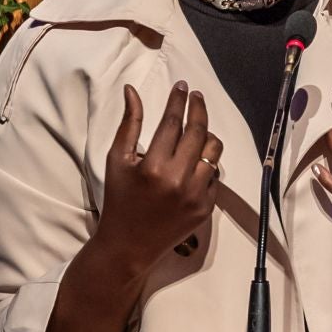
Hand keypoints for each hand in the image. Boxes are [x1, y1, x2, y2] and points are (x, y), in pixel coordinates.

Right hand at [93, 81, 224, 274]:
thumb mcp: (117, 161)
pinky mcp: (206, 208)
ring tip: (197, 129)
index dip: (178, 100)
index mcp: (153, 166)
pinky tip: (194, 161)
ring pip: (213, 151)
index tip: (182, 86)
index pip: (173, 122)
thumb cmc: (119, 200)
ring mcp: (196, 195)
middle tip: (196, 96)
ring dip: (207, 134)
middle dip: (198, 108)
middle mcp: (178, 180)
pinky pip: (215, 175)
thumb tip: (132, 91)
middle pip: (198, 131)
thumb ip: (128, 124)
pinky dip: (207, 164)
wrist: (128, 245)